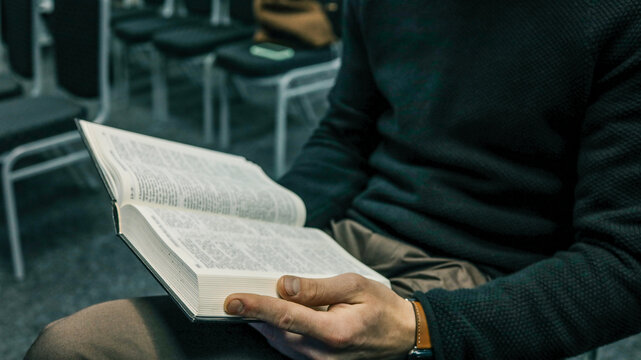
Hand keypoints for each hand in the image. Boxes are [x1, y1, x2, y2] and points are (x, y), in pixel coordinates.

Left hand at [224, 273, 415, 359]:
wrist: (404, 335)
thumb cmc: (382, 308)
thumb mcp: (354, 285)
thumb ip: (316, 287)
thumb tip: (284, 286)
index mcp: (334, 331)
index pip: (286, 317)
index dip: (256, 308)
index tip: (232, 301)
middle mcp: (325, 354)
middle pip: (277, 334)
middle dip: (254, 316)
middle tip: (236, 299)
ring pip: (281, 344)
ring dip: (264, 325)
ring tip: (251, 306)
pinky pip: (291, 350)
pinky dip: (279, 334)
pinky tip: (275, 319)